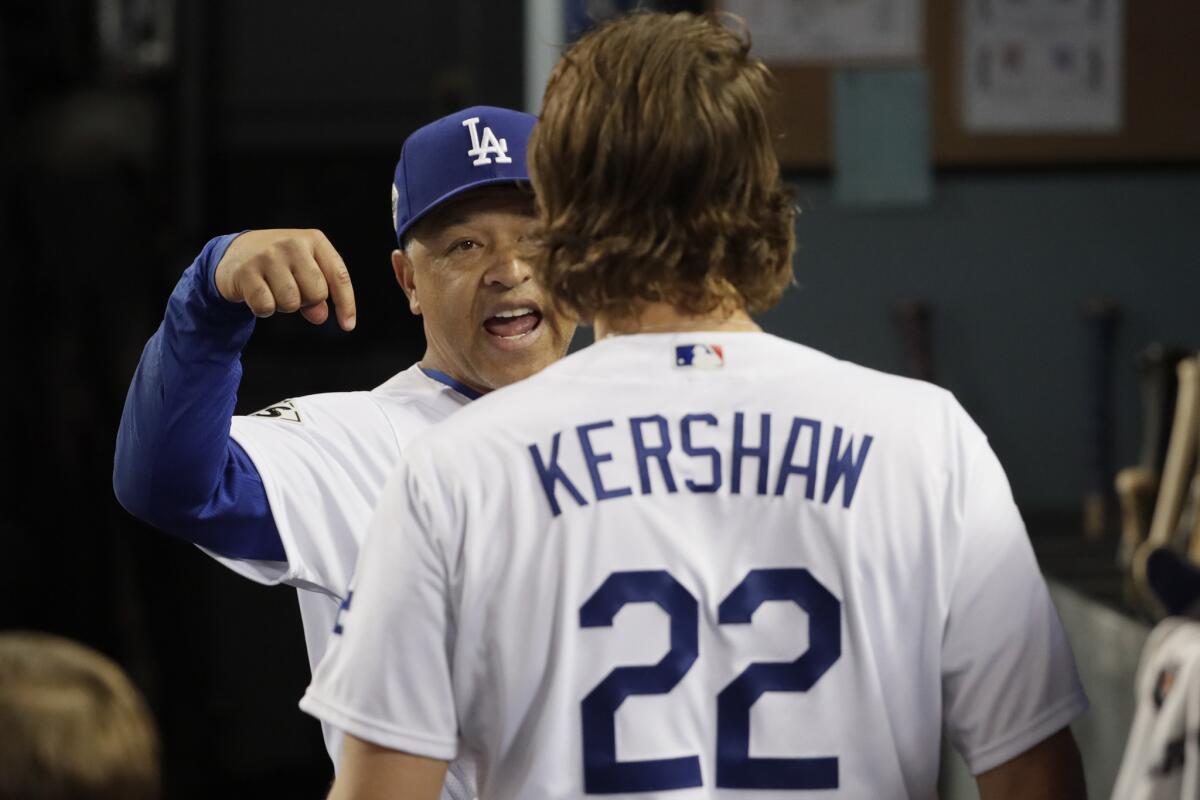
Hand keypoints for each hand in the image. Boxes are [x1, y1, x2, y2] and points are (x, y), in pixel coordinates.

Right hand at [214, 229, 356, 330]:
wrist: (236, 252)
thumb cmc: (280, 263)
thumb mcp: (304, 271)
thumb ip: (317, 291)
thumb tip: (320, 316)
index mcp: (314, 240)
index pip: (339, 276)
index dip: (346, 304)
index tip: (348, 326)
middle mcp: (292, 243)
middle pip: (317, 293)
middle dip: (307, 301)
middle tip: (291, 289)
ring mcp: (268, 256)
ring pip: (291, 303)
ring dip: (284, 306)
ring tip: (273, 289)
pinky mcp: (246, 271)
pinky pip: (266, 307)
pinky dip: (263, 309)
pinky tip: (258, 294)